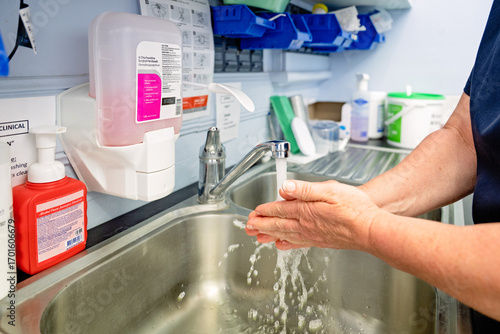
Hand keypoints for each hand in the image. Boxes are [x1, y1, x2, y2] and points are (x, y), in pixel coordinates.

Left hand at [245, 180, 381, 250]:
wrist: (370, 230)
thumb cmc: (355, 209)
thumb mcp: (330, 190)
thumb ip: (305, 189)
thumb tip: (284, 188)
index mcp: (306, 211)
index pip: (280, 209)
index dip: (265, 210)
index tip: (254, 211)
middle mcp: (306, 225)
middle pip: (278, 224)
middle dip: (261, 224)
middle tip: (248, 226)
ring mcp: (312, 235)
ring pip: (285, 235)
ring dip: (269, 234)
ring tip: (258, 236)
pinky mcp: (320, 241)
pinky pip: (298, 243)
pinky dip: (287, 243)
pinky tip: (282, 245)